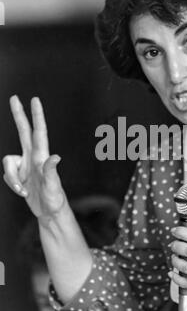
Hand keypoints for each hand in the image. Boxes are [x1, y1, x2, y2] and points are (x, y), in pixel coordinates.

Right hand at [2, 96, 64, 218]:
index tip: (34, 100)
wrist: (49, 213)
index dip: (36, 116)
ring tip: (23, 191)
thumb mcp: (53, 187)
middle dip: (18, 115)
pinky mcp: (19, 174)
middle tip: (14, 97)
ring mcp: (25, 165)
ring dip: (12, 179)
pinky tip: (23, 192)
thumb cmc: (54, 199)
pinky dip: (13, 185)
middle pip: (23, 131)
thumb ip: (51, 172)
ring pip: (7, 163)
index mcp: (41, 157)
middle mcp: (32, 157)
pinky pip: (8, 175)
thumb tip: (55, 157)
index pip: (39, 132)